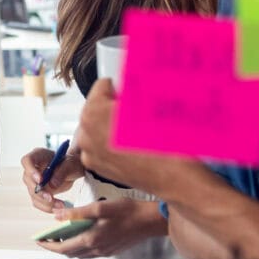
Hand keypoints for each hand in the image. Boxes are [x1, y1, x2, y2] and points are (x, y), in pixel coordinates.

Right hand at [21, 147, 84, 212]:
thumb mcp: (71, 164)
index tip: (40, 180)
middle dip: (39, 191)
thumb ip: (62, 171)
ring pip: (32, 193)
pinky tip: (58, 206)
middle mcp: (33, 168)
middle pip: (28, 180)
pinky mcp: (38, 192)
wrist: (73, 170)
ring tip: (61, 205)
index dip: (30, 170)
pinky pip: (38, 202)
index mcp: (38, 155)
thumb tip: (52, 184)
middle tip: (50, 198)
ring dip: (45, 202)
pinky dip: (47, 207)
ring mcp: (34, 181)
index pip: (27, 161)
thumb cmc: (71, 163)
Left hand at [36, 199, 167, 258]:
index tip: (37, 240)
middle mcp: (97, 250)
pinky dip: (79, 247)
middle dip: (55, 246)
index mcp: (92, 239)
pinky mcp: (112, 250)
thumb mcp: (100, 207)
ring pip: (80, 254)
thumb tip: (56, 216)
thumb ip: (77, 213)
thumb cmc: (126, 210)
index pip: (63, 248)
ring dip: (67, 247)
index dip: (48, 244)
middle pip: (70, 253)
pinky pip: (90, 253)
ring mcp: (105, 252)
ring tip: (58, 236)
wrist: (151, 221)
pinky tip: (78, 236)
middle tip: (45, 237)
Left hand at [75, 79, 194, 193]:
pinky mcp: (97, 166)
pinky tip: (130, 145)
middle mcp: (86, 133)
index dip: (118, 88)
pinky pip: (99, 145)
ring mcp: (90, 152)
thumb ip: (130, 89)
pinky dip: (111, 142)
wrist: (172, 176)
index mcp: (93, 113)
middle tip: (134, 112)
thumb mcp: (147, 103)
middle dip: (112, 107)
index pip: (101, 86)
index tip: (127, 93)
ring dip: (111, 125)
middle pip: (96, 108)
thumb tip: (128, 82)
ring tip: (134, 130)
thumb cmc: (161, 142)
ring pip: (97, 127)